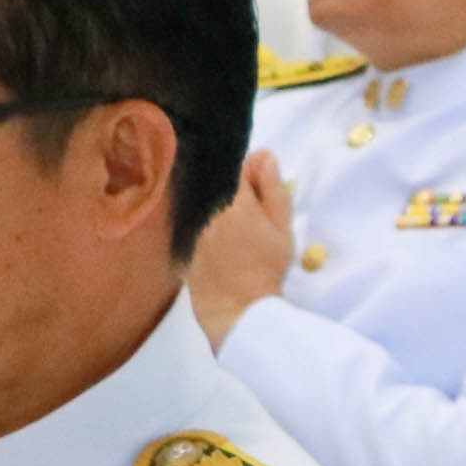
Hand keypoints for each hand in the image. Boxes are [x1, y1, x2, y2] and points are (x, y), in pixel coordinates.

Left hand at [186, 151, 295, 345]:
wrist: (238, 309)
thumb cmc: (266, 269)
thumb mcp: (282, 229)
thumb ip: (273, 189)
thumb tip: (264, 155)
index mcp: (234, 200)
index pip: (234, 167)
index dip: (247, 174)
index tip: (257, 186)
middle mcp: (207, 208)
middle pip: (217, 185)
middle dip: (232, 192)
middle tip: (250, 215)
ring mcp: (192, 226)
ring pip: (205, 204)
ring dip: (218, 209)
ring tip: (236, 233)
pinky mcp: (184, 243)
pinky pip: (195, 223)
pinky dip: (207, 227)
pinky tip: (222, 246)